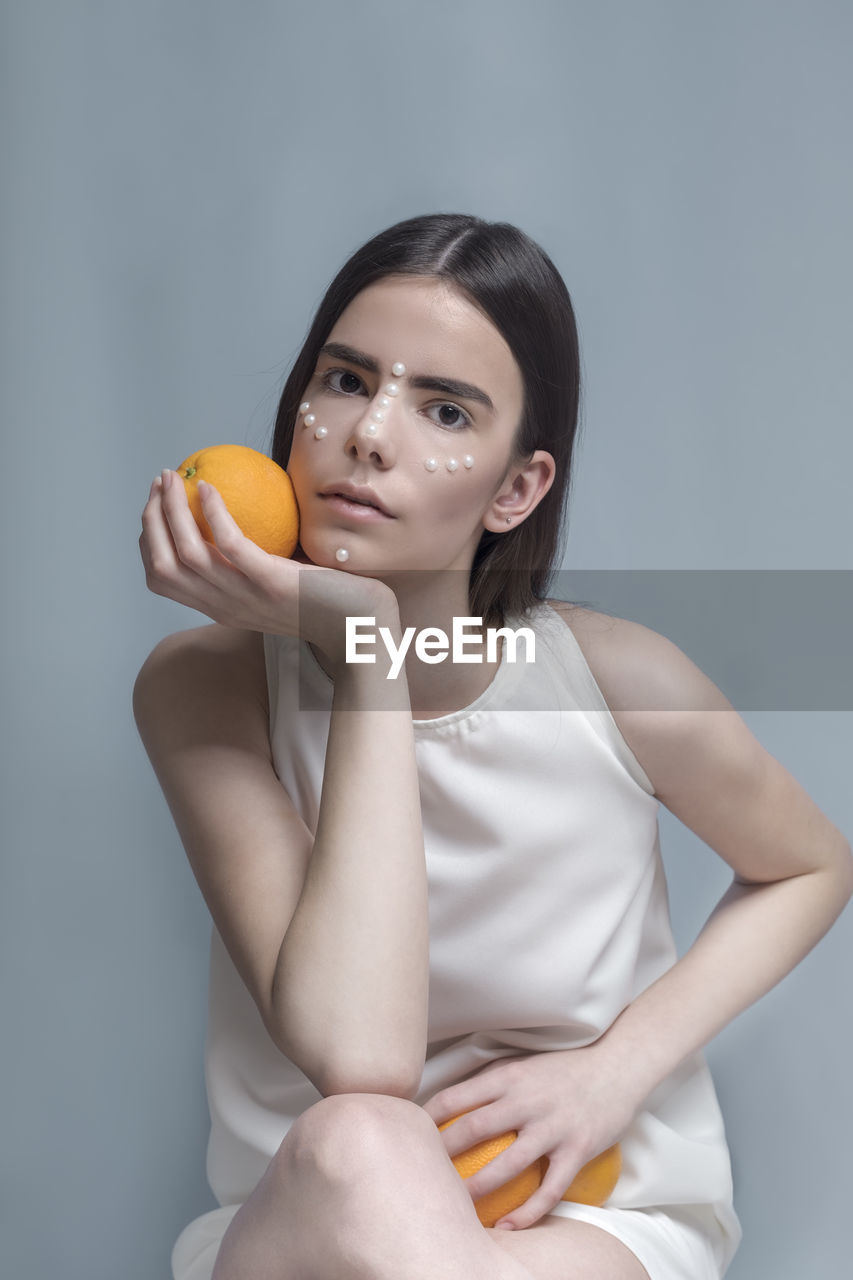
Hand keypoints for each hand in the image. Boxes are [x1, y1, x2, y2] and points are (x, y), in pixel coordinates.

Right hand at [139, 470, 397, 668]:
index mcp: (221, 607)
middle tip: (162, 482)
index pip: (163, 579)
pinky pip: (230, 544)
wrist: (362, 627)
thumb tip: (240, 511)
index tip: (155, 506)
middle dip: (152, 519)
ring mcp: (246, 597)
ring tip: (175, 477)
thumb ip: (254, 560)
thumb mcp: (277, 582)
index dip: (149, 541)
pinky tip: (209, 488)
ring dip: (172, 510)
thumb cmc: (326, 597)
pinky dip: (213, 513)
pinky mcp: (271, 583)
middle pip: (164, 565)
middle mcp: (224, 606)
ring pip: (187, 554)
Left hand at [421, 1046, 638, 1230]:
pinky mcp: (577, 1149)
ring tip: (457, 1208)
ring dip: (479, 1189)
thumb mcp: (523, 1062)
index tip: (410, 1135)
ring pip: (508, 1164)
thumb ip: (492, 1080)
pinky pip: (549, 1189)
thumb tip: (454, 1101)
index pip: (456, 1097)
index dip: (428, 1118)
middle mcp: (527, 1100)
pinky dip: (528, 1212)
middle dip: (443, 1156)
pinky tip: (508, 1226)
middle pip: (474, 1130)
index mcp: (509, 1076)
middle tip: (423, 1176)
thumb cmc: (565, 1067)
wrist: (618, 1065)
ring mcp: (553, 1126)